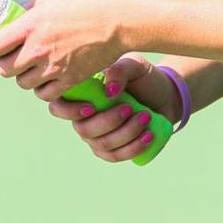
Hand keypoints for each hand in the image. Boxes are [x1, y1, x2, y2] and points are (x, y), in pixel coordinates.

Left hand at [0, 0, 127, 99]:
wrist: (121, 21)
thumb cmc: (92, 0)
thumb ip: (35, 6)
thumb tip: (22, 15)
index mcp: (31, 24)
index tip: (0, 43)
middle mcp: (38, 49)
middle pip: (4, 70)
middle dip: (7, 63)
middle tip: (17, 56)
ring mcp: (53, 67)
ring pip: (23, 84)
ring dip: (26, 76)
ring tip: (36, 66)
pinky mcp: (70, 79)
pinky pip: (45, 94)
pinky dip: (44, 88)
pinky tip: (50, 77)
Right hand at [44, 56, 178, 163]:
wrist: (164, 96)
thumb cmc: (143, 78)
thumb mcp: (135, 66)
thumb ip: (120, 70)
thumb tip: (109, 91)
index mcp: (82, 95)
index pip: (58, 107)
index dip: (68, 111)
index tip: (92, 107)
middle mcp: (84, 118)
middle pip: (83, 130)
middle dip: (109, 121)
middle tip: (131, 107)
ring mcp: (96, 137)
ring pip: (102, 144)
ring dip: (126, 132)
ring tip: (146, 116)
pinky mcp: (112, 150)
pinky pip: (116, 156)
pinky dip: (133, 147)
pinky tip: (149, 135)